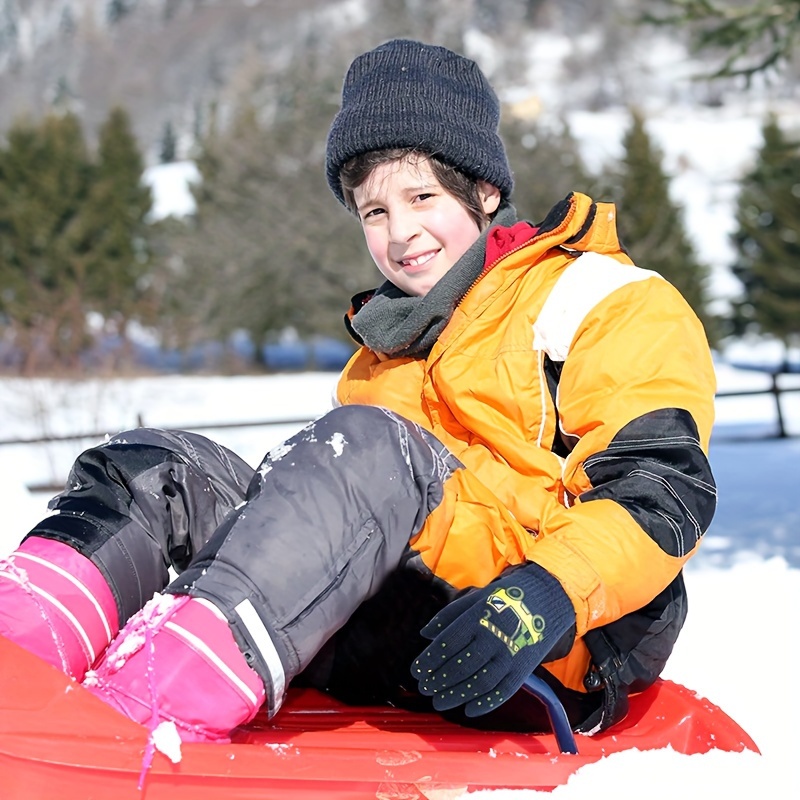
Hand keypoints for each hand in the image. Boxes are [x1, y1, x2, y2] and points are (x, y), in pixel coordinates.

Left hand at [411, 562, 574, 716]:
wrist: (546, 599)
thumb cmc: (503, 599)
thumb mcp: (475, 598)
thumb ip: (448, 616)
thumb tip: (425, 634)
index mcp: (478, 617)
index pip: (448, 643)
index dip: (430, 660)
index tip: (416, 671)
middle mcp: (493, 637)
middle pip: (461, 666)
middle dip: (439, 680)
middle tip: (424, 688)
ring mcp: (510, 655)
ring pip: (479, 683)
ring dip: (456, 695)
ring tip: (438, 702)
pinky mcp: (524, 669)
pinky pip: (503, 691)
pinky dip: (485, 703)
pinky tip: (468, 709)